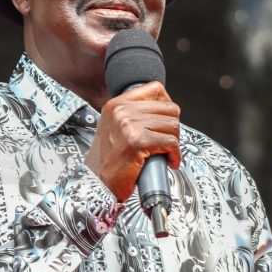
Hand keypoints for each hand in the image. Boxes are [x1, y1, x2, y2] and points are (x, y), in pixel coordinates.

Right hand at [84, 81, 180, 201]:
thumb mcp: (114, 127)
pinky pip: (171, 143)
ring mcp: (130, 126)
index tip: (166, 119)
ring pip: (173, 126)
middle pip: (169, 109)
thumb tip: (160, 111)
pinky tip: (169, 161)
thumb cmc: (107, 161)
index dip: (166, 104)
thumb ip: (132, 115)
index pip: (154, 88)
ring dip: (174, 142)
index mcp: (116, 104)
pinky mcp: (138, 142)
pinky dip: (175, 155)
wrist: (96, 183)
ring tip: (166, 152)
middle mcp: (122, 112)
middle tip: (166, 141)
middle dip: (172, 128)